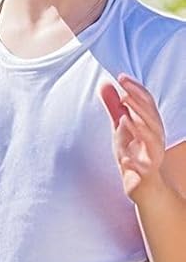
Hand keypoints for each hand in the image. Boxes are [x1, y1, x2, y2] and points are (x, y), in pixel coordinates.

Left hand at [100, 74, 165, 203]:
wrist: (145, 185)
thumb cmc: (134, 152)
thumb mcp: (121, 128)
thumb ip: (114, 107)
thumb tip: (106, 83)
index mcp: (150, 124)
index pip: (147, 102)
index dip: (136, 89)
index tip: (121, 76)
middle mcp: (155, 137)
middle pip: (151, 117)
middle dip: (138, 104)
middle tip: (123, 91)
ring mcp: (152, 155)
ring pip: (152, 140)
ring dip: (139, 129)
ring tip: (124, 119)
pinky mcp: (146, 173)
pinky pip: (143, 168)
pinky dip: (134, 163)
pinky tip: (124, 159)